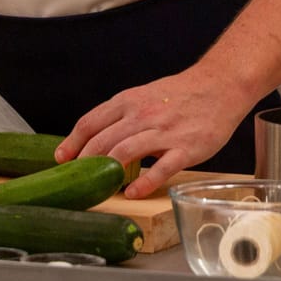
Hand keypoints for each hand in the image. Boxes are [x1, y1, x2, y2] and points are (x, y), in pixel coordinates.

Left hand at [56, 65, 254, 198]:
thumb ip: (121, 116)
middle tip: (77, 181)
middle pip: (102, 140)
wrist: (219, 86)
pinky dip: (144, 182)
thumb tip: (96, 139)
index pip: (90, 122)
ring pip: (126, 151)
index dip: (72, 143)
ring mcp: (164, 132)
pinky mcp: (186, 147)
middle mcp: (142, 115)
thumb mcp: (143, 96)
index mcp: (128, 101)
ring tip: (99, 188)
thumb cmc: (180, 94)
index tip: (61, 160)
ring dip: (108, 171)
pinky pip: (161, 168)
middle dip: (84, 163)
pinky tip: (132, 193)